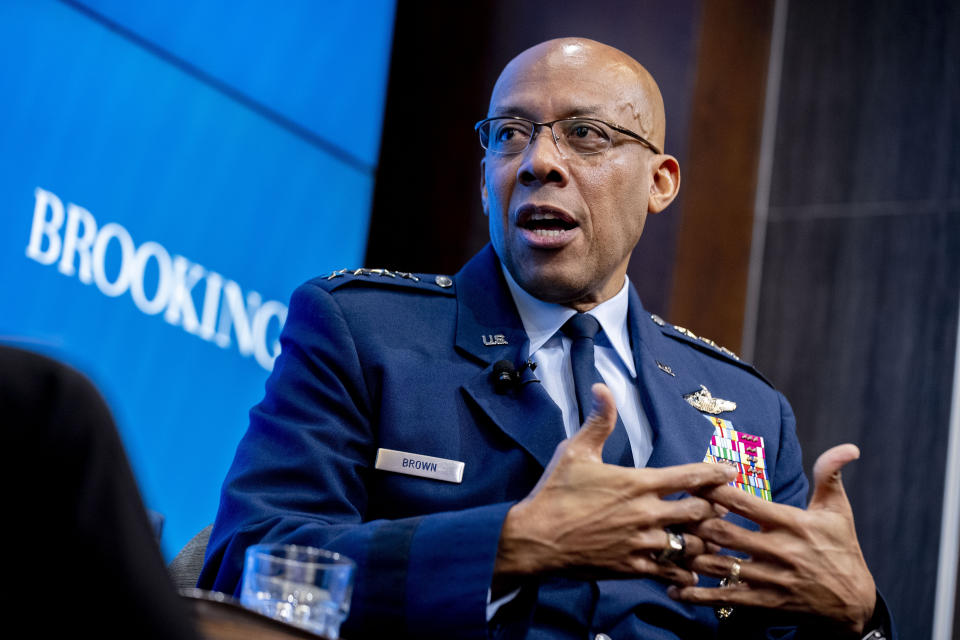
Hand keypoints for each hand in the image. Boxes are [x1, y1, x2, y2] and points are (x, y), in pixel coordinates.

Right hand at [494, 384, 736, 587]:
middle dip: (713, 509)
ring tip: (710, 540)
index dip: (714, 473)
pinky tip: (689, 573)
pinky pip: (671, 574)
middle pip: (699, 512)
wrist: (536, 538)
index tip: (730, 472)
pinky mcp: (632, 568)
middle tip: (721, 508)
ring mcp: (642, 543)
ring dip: (703, 542)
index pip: (689, 476)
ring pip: (691, 546)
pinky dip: (684, 574)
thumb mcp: (575, 450)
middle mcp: (647, 514)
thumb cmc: (555, 492)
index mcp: (638, 483)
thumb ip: (598, 421)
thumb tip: (602, 388)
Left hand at [670, 444, 876, 633]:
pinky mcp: (764, 603)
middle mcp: (777, 551)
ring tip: (664, 544)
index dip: (714, 489)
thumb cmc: (842, 549)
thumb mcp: (838, 511)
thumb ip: (830, 476)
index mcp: (790, 524)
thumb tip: (847, 447)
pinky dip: (697, 594)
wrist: (854, 603)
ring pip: (718, 565)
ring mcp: (768, 579)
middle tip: (669, 511)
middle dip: (693, 521)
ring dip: (689, 555)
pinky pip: (724, 598)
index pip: (744, 502)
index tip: (691, 479)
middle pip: (723, 533)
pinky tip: (675, 589)